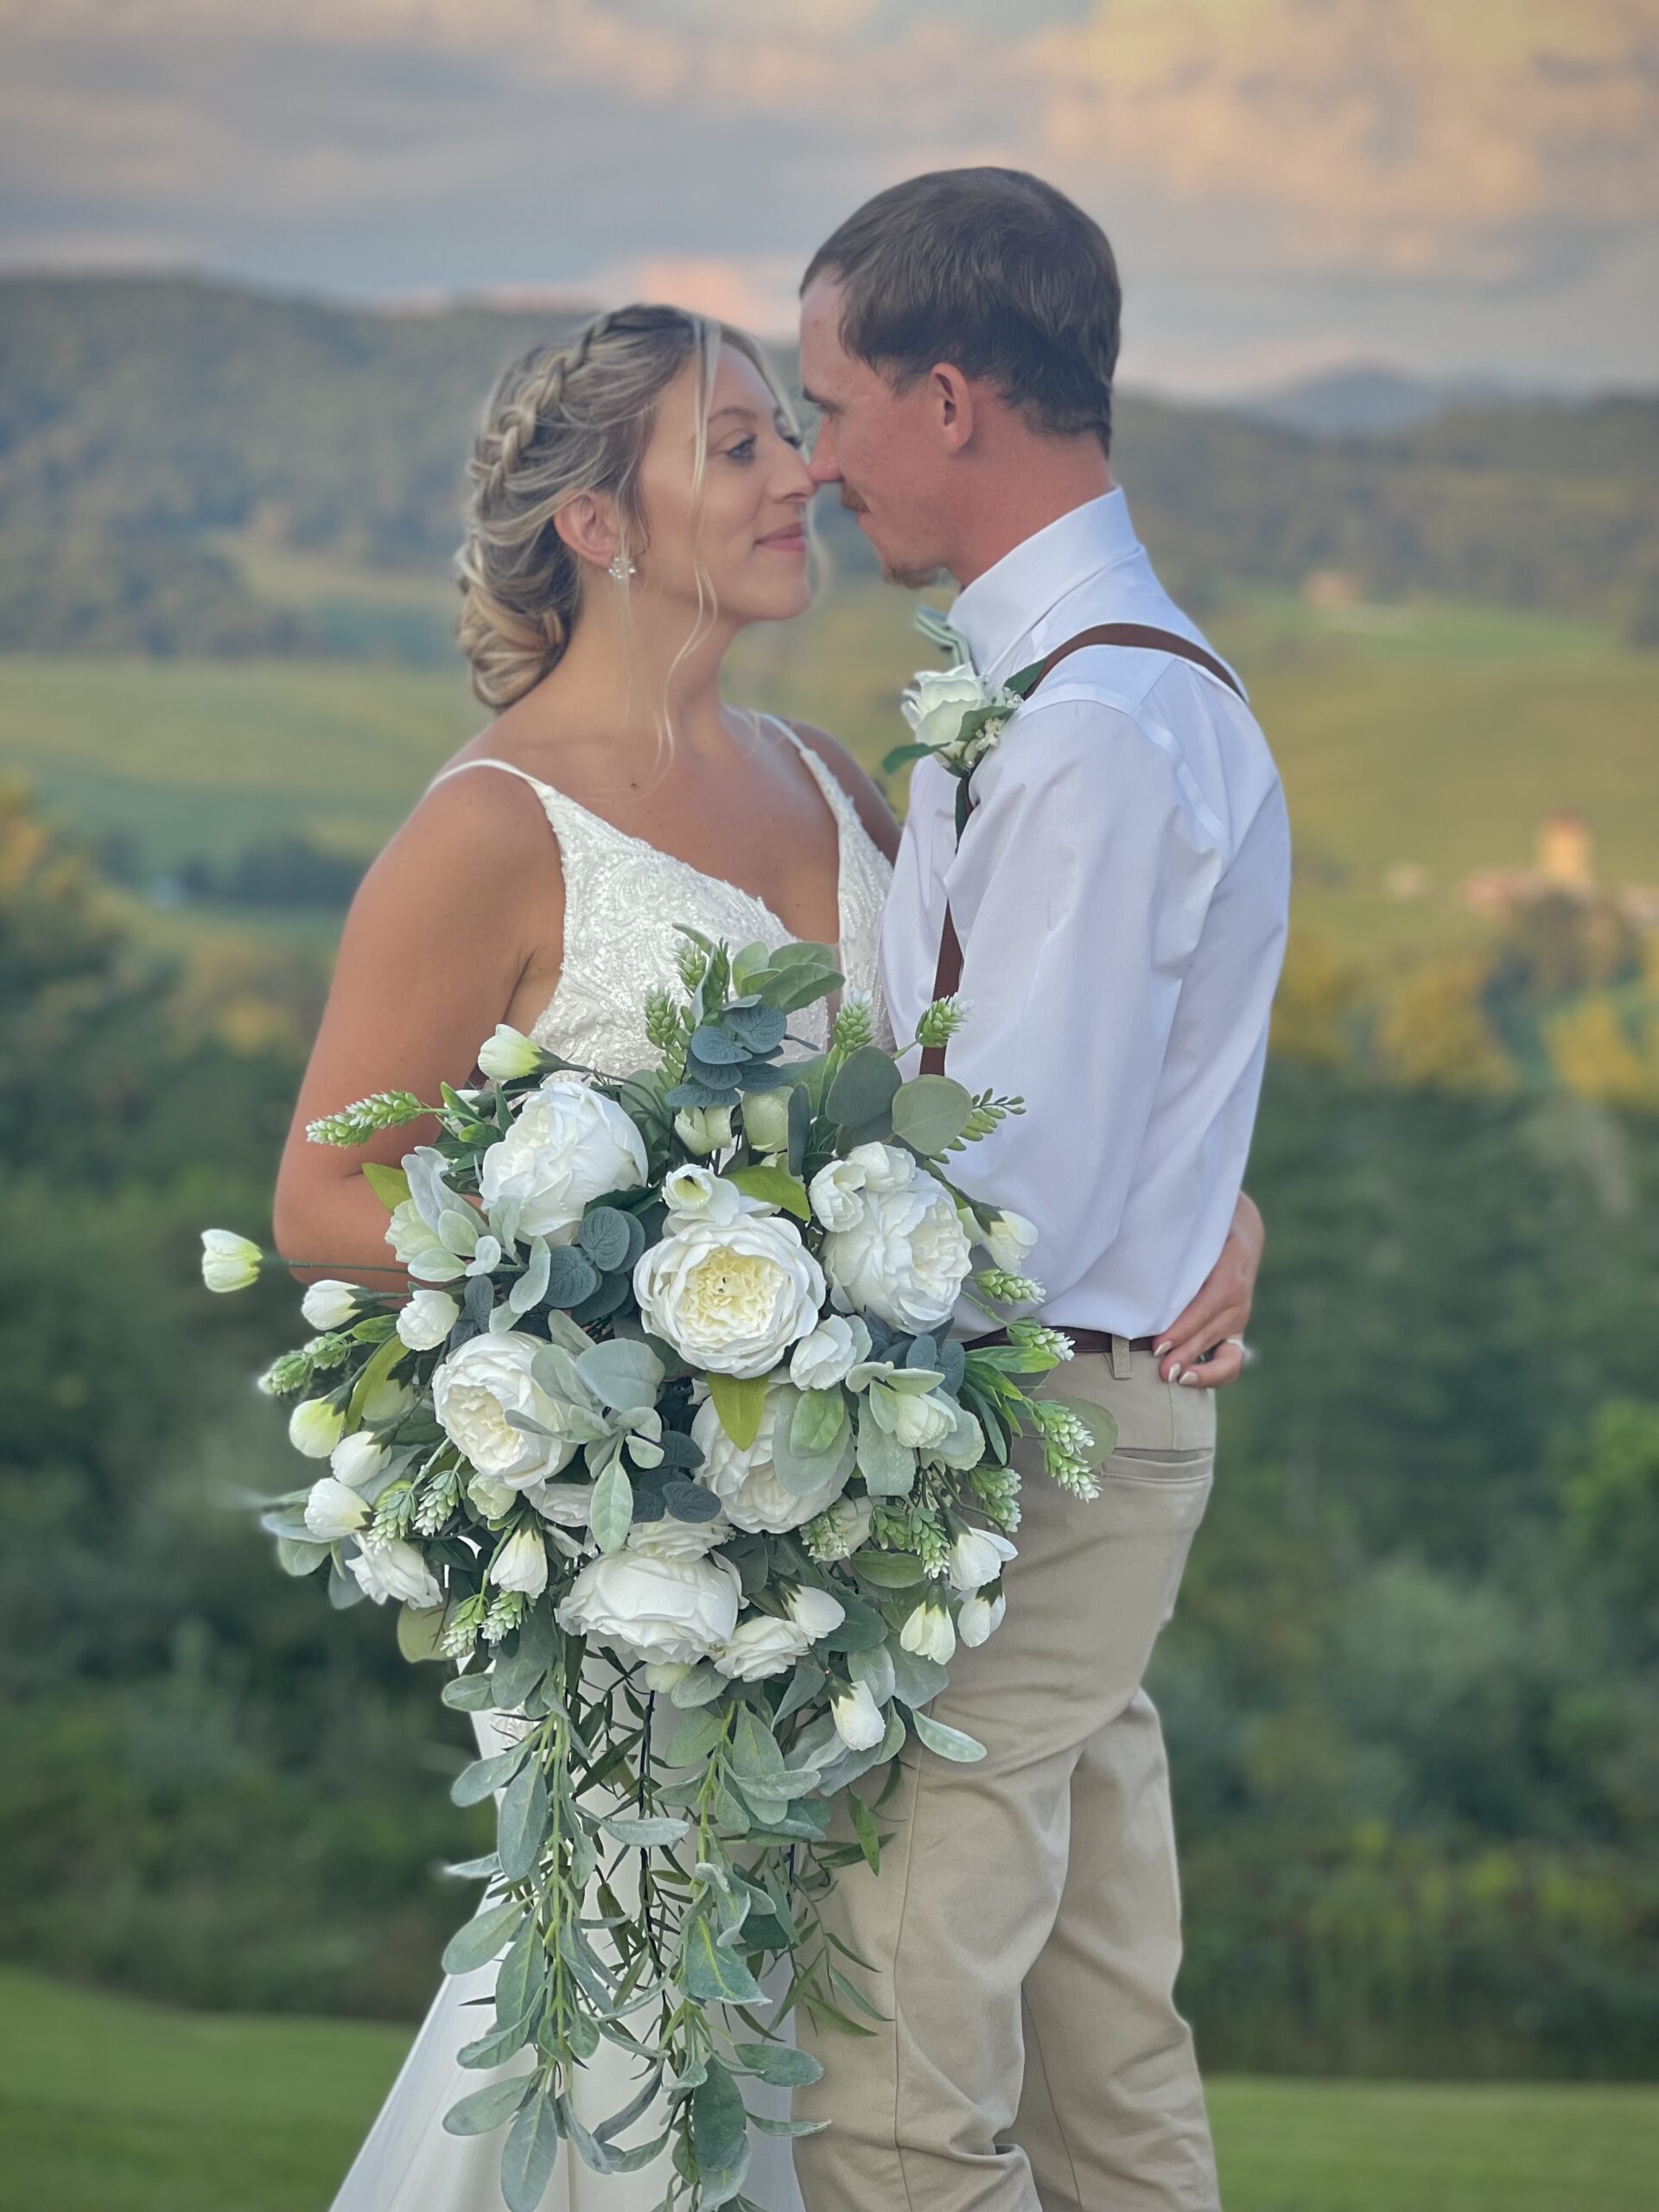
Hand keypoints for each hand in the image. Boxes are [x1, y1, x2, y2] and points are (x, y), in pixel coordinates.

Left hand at [1153, 1190, 1262, 1389]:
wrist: (1241, 1232)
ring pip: (1225, 1353)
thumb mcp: (1198, 1229)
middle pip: (1211, 1333)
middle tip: (1159, 1369)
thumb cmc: (1206, 1229)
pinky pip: (1231, 1362)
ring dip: (1198, 1369)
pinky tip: (1189, 1380)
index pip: (1207, 1305)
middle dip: (1184, 1353)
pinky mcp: (1235, 1332)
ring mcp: (1239, 1319)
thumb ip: (1177, 1242)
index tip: (1157, 1343)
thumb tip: (1138, 1245)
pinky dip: (1213, 1375)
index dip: (1183, 1328)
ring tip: (1172, 1377)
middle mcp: (1239, 1299)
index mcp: (1229, 1271)